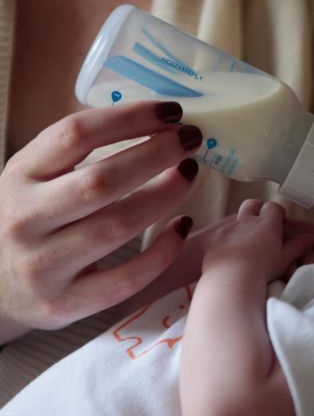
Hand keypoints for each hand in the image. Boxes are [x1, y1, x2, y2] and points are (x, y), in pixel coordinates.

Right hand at [0, 101, 201, 338]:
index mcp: (20, 176)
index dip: (130, 118)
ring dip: (165, 195)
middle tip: (192, 140)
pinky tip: (182, 225)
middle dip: (156, 155)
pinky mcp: (66, 304)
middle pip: (102, 181)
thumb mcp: (34, 178)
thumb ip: (76, 151)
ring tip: (189, 174)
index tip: (172, 111)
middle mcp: (26, 219)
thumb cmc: (30, 220)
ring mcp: (44, 266)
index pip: (76, 135)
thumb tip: (154, 120)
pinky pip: (127, 277)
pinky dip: (163, 251)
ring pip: (118, 226)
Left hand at [202, 200, 313, 282]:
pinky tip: (233, 252)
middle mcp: (247, 221)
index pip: (273, 207)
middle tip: (263, 222)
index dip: (277, 212)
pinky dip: (230, 238)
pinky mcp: (216, 240)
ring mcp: (230, 229)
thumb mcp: (285, 258)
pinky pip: (224, 233)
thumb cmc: (262, 268)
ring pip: (237, 218)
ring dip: (243, 223)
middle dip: (258, 208)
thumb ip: (298, 246)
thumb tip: (310, 238)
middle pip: (253, 204)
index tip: (280, 221)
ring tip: (248, 240)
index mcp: (267, 223)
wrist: (231, 278)